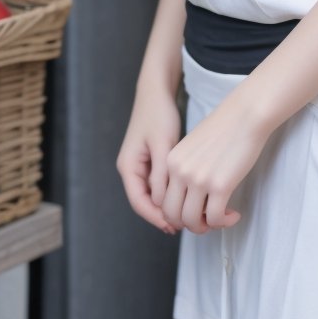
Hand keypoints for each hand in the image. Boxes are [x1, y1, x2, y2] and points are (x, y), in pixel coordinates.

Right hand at [116, 82, 182, 235]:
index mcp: (128, 167)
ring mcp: (140, 166)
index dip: (156, 217)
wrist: (157, 92)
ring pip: (153, 194)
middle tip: (187, 225)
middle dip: (163, 215)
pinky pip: (159, 184)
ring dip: (168, 205)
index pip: (139, 202)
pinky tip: (186, 197)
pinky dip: (171, 192)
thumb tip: (163, 200)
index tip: (174, 226)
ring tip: (189, 214)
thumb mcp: (162, 143)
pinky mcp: (151, 161)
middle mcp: (132, 170)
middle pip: (145, 202)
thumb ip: (161, 172)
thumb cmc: (158, 114)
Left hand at [161, 92, 267, 233]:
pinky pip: (215, 217)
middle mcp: (179, 172)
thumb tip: (189, 198)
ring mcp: (198, 179)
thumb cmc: (225, 129)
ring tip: (221, 219)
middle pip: (172, 215)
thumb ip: (185, 169)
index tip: (194, 211)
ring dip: (205, 227)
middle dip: (188, 224)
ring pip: (191, 221)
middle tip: (206, 221)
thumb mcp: (193, 147)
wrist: (246, 114)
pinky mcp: (220, 185)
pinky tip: (234, 215)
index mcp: (171, 161)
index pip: (162, 200)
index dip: (177, 212)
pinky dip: (224, 222)